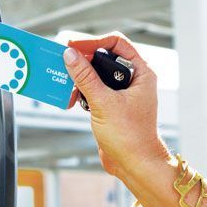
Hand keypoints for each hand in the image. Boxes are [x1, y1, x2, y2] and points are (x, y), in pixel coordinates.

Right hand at [62, 33, 168, 177]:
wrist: (134, 164)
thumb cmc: (130, 137)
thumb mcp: (104, 103)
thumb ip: (85, 78)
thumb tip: (70, 56)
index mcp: (141, 73)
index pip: (117, 43)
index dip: (93, 42)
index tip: (73, 46)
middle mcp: (133, 80)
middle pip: (104, 58)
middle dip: (83, 63)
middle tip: (64, 65)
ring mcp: (122, 94)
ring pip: (97, 76)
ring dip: (80, 81)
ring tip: (68, 91)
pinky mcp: (112, 106)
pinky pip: (94, 91)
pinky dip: (82, 94)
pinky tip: (73, 101)